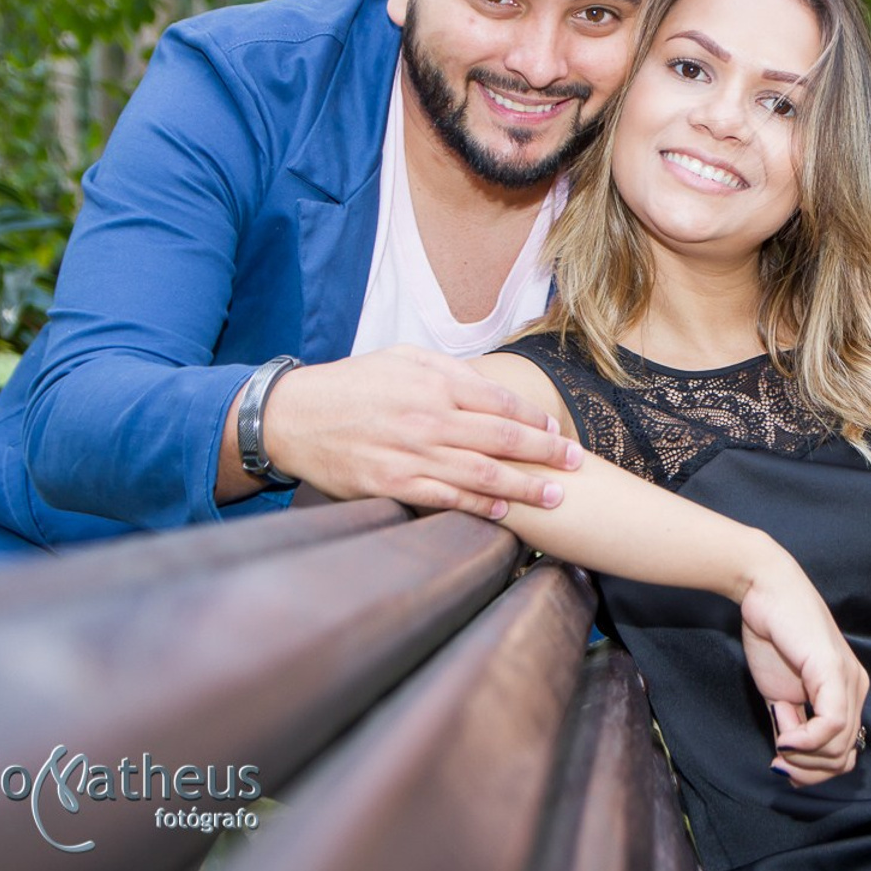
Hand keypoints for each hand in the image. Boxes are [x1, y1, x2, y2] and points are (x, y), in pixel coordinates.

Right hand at [227, 344, 582, 514]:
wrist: (294, 416)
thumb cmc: (353, 384)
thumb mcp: (403, 358)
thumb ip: (449, 371)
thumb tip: (491, 387)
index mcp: (435, 382)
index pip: (501, 402)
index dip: (535, 420)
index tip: (556, 431)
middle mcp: (429, 417)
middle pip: (503, 438)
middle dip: (546, 453)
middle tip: (576, 463)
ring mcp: (412, 453)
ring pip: (483, 473)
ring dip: (526, 487)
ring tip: (556, 495)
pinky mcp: (394, 483)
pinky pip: (447, 498)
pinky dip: (480, 507)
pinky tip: (505, 512)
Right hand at [737, 555, 868, 786]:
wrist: (765, 591)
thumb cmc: (773, 636)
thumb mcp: (780, 694)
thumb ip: (789, 726)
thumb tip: (788, 763)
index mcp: (846, 693)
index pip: (843, 753)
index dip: (814, 771)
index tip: (783, 766)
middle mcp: (855, 688)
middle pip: (843, 757)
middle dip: (808, 769)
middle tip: (780, 756)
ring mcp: (848, 679)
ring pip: (840, 746)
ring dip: (804, 754)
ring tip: (782, 733)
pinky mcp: (833, 671)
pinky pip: (833, 724)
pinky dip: (807, 742)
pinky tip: (787, 736)